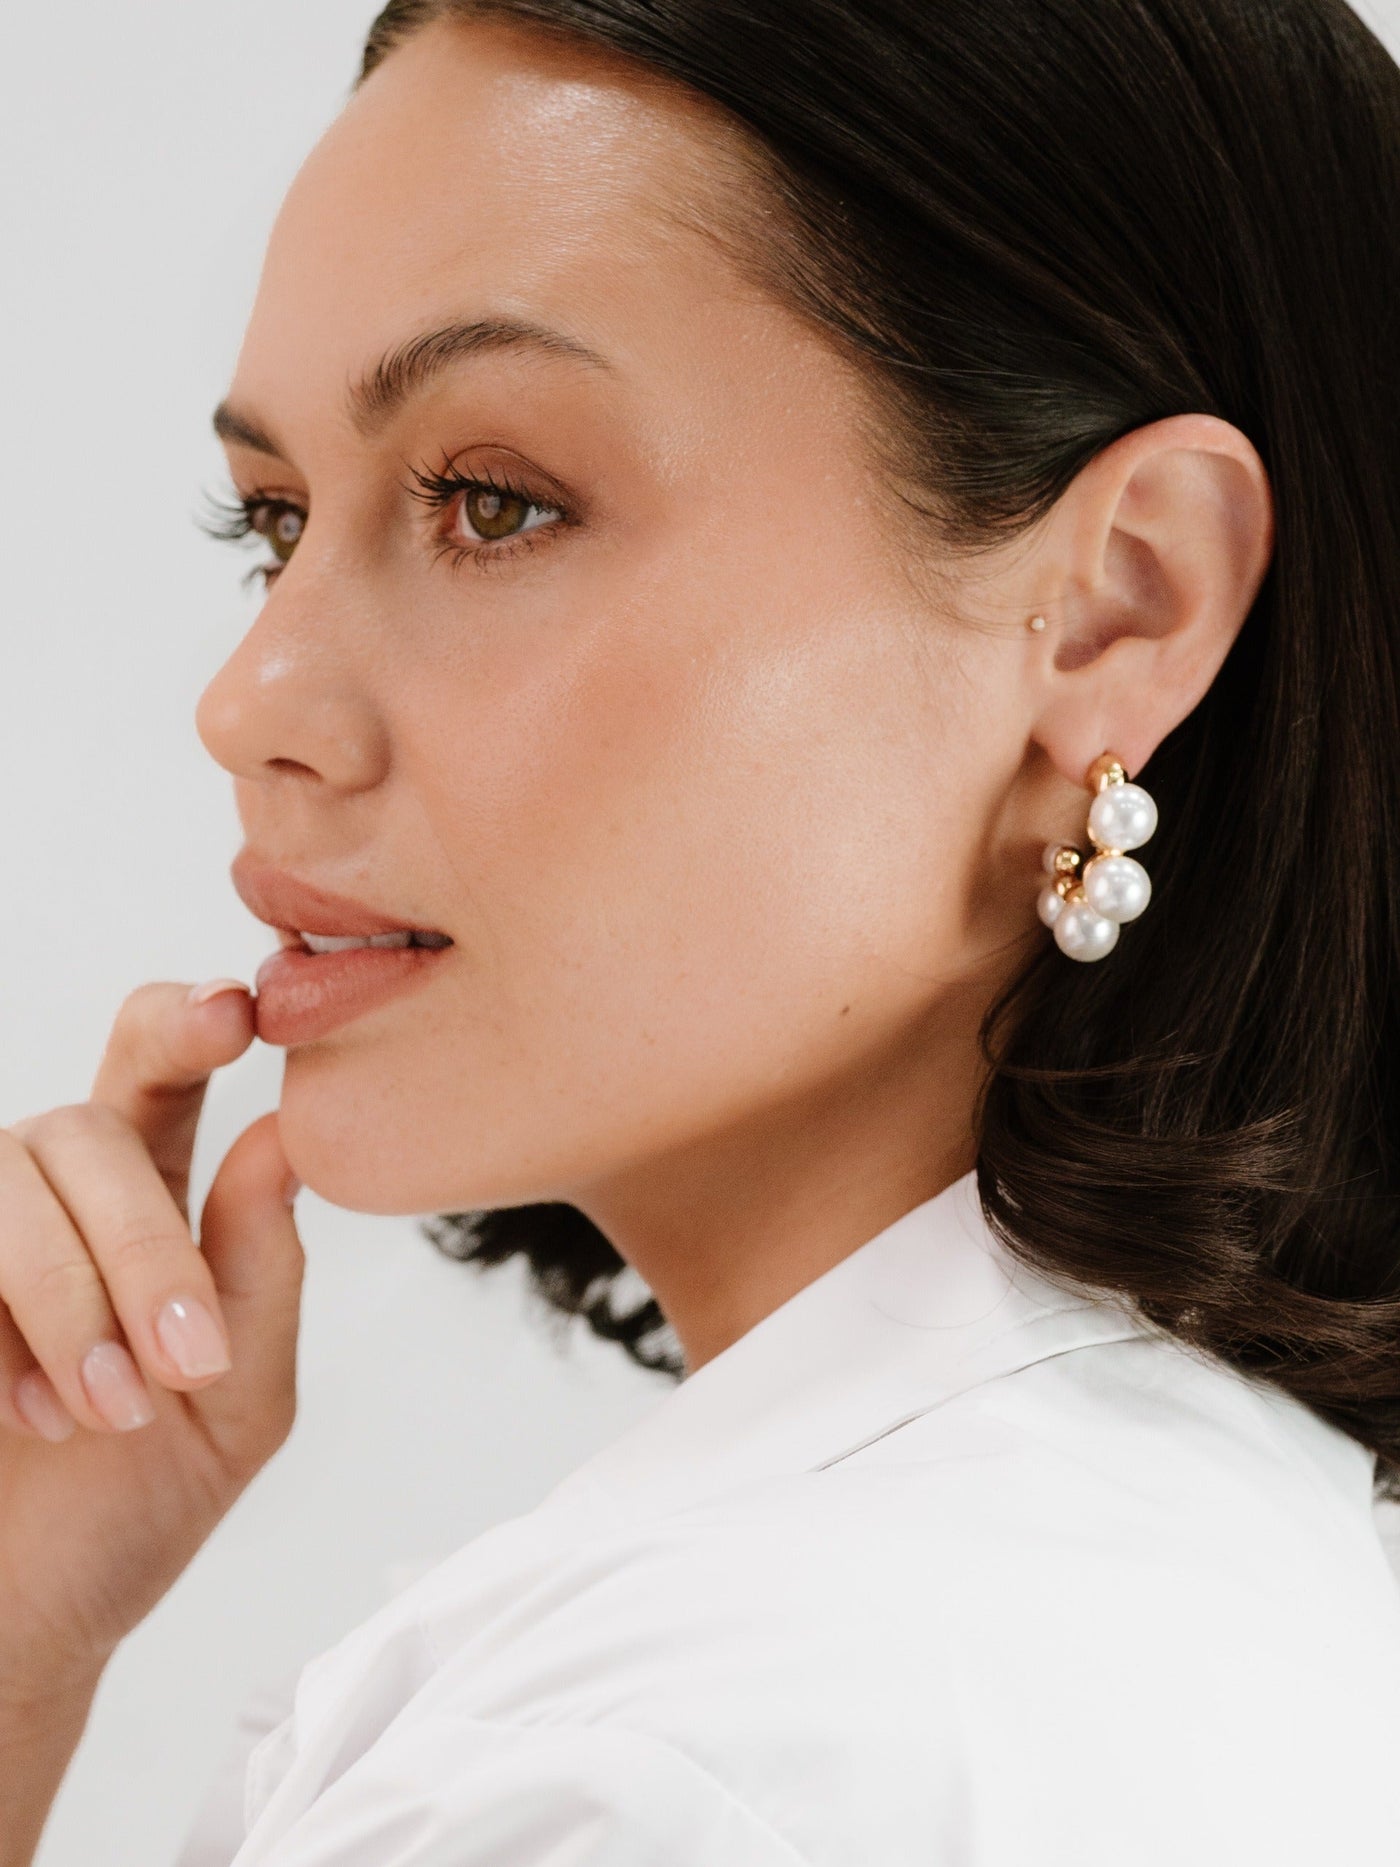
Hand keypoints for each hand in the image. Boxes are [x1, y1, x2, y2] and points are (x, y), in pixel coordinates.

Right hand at [0, 980, 303, 1706]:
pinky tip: (19, 1414)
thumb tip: (286, 1135)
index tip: (234, 1009)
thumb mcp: (239, 1400)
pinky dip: (1, 1330)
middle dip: (143, 1252)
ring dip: (68, 1297)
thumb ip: (263, 1273)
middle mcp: (42, 1194)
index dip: (186, 1020)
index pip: (158, 1067)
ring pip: (9, 1182)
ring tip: (101, 1413)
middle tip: (182, 1371)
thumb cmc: (131, 1508)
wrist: (20, 1625)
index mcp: (141, 1198)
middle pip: (86, 1136)